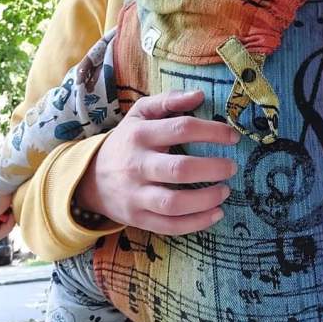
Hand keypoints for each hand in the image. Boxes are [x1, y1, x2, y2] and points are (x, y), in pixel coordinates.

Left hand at [0, 184, 15, 239]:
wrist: (7, 179)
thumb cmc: (13, 187)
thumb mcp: (12, 204)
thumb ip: (10, 213)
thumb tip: (21, 219)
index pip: (0, 228)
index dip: (10, 221)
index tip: (12, 208)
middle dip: (9, 223)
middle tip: (11, 209)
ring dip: (8, 224)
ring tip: (9, 209)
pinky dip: (6, 226)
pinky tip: (7, 212)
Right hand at [74, 88, 238, 234]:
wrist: (89, 179)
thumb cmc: (126, 142)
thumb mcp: (140, 114)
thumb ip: (168, 100)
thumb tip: (199, 95)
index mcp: (139, 135)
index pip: (181, 129)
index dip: (212, 132)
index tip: (232, 137)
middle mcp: (137, 165)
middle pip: (179, 170)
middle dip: (213, 168)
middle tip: (232, 167)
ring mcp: (136, 195)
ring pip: (174, 203)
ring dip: (206, 200)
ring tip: (225, 191)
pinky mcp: (138, 219)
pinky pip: (170, 226)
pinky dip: (196, 223)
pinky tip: (216, 213)